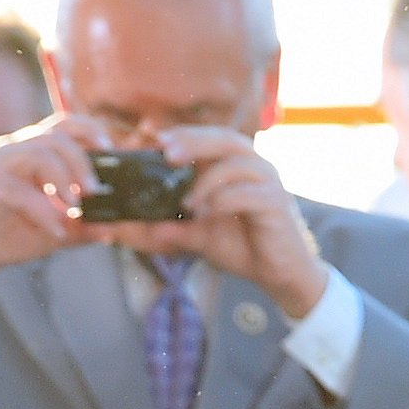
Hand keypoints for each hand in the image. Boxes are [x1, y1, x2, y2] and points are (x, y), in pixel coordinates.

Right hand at [0, 116, 97, 300]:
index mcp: (32, 151)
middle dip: (82, 161)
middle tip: (94, 190)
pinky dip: (45, 214)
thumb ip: (82, 226)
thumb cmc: (10, 234)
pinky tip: (55, 233)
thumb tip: (111, 229)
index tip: (109, 148)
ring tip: (76, 208)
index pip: (64, 124)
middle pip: (57, 136)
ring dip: (64, 180)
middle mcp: (15, 149)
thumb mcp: (55, 229)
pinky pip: (24, 193)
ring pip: (41, 154)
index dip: (89, 130)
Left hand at [116, 126, 326, 325]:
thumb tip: (129, 229)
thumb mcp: (197, 236)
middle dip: (193, 141)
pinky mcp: (276, 202)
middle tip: (166, 152)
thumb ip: (168, 229)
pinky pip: (249, 193)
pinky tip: (207, 212)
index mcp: (234, 164)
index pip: (207, 138)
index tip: (152, 137)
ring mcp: (267, 181)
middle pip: (223, 138)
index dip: (182, 134)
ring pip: (236, 163)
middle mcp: (253, 164)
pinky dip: (224, 200)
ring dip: (206, 179)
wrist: (278, 274)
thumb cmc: (241, 246)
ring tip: (186, 202)